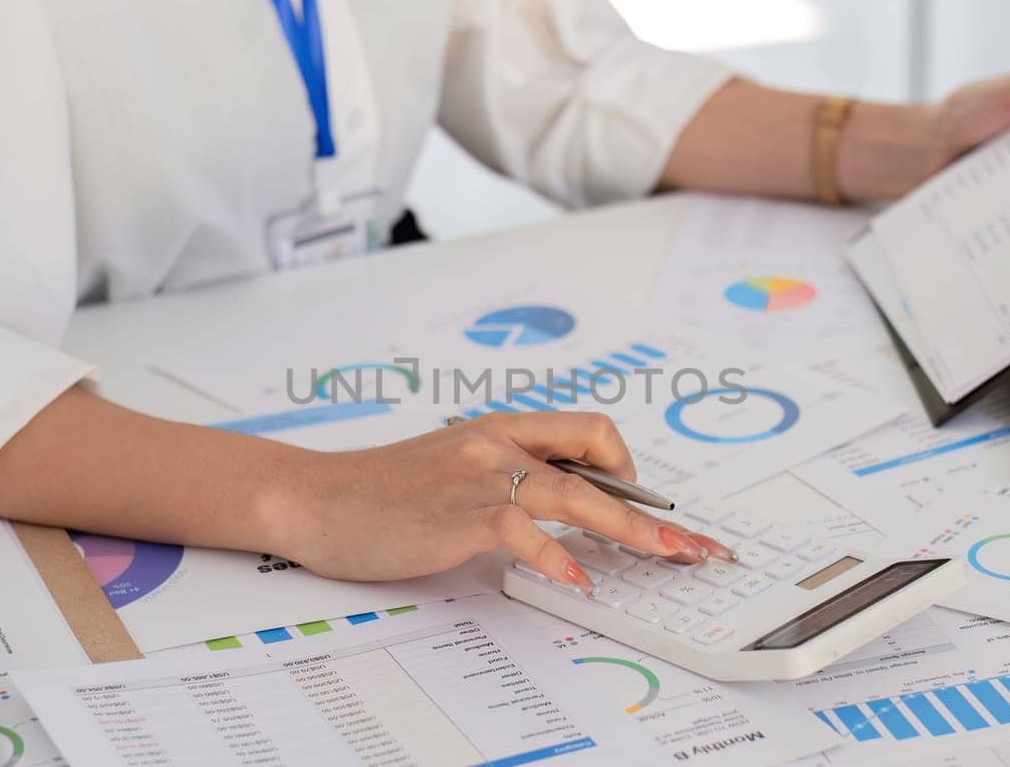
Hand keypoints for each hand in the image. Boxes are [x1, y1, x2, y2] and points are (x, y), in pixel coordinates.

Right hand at [270, 411, 735, 589]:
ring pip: (575, 493)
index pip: (588, 431)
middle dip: (653, 508)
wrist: (317, 498)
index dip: (627, 470)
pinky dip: (558, 557)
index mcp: (500, 429)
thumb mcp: (454, 472)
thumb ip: (507, 480)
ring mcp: (479, 475)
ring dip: (630, 530)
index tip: (646, 510)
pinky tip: (577, 581)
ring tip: (665, 557)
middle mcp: (497, 442)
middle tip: (692, 545)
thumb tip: (566, 512)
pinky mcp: (459, 512)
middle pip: (597, 459)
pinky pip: (524, 530)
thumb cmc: (383, 493)